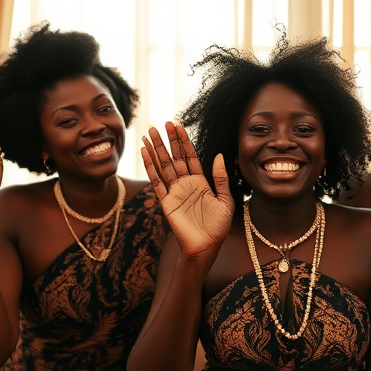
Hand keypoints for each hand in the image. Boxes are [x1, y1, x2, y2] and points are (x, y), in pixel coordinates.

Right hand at [141, 122, 234, 258]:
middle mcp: (185, 184)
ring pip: (163, 166)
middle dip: (169, 141)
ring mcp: (174, 192)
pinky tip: (145, 153)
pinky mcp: (165, 202)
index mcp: (200, 182)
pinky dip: (150, 166)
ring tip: (149, 133)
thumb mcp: (226, 200)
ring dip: (156, 150)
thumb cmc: (217, 227)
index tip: (178, 126)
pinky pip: (156, 181)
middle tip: (162, 124)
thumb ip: (220, 178)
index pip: (190, 156)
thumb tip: (219, 155)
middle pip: (175, 158)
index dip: (184, 141)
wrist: (206, 247)